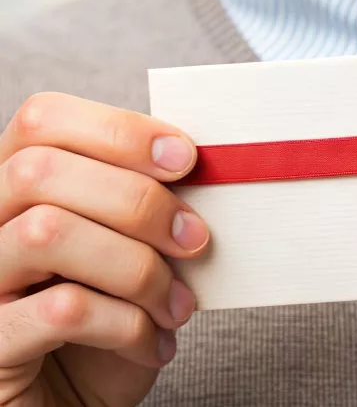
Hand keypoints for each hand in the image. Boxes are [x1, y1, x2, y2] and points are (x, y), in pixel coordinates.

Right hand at [0, 93, 207, 405]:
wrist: (77, 404)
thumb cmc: (109, 324)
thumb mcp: (133, 254)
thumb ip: (144, 208)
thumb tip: (196, 164)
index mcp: (17, 190)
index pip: (43, 121)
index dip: (118, 129)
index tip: (185, 158)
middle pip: (41, 171)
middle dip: (138, 202)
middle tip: (195, 239)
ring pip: (46, 232)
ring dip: (137, 268)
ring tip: (176, 304)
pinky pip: (60, 311)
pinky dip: (128, 325)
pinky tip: (153, 344)